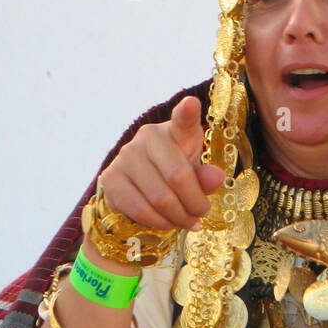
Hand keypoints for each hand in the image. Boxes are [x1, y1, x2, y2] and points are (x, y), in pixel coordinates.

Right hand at [97, 95, 225, 231]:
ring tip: (186, 221)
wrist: (139, 188)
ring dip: (178, 218)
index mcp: (175, 130)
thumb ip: (205, 177)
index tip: (191, 105)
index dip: (187, 112)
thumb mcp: (195, 175)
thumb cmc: (174, 175)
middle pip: (178, 178)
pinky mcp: (110, 179)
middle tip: (200, 215)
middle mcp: (147, 136)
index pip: (182, 119)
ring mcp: (125, 156)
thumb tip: (216, 177)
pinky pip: (141, 209)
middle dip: (194, 204)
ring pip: (160, 198)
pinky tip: (167, 223)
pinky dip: (159, 223)